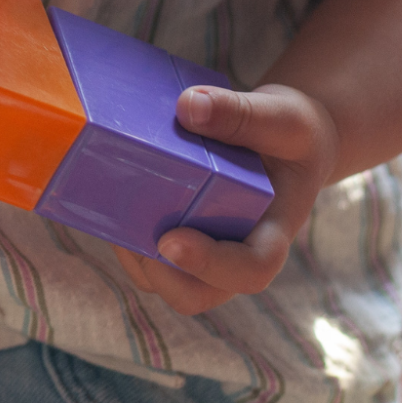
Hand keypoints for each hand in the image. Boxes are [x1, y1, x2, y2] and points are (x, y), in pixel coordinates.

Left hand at [114, 84, 338, 314]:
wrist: (284, 142)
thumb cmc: (290, 135)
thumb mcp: (282, 116)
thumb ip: (243, 114)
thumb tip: (188, 107)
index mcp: (273, 234)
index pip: (251, 270)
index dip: (210, 265)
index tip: (171, 240)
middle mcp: (235, 253)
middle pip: (197, 294)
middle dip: (160, 275)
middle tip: (134, 237)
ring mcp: (204, 251)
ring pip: (161, 280)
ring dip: (134, 256)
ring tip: (115, 211)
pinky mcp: (176, 237)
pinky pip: (145, 256)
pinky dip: (124, 237)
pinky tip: (110, 199)